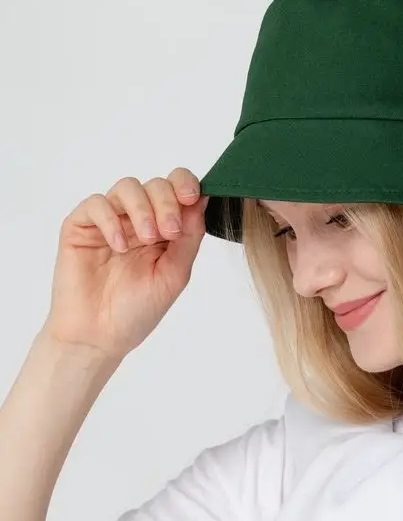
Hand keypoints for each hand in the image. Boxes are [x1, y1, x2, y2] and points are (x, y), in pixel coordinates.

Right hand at [42, 168, 209, 360]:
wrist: (99, 336)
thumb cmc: (137, 310)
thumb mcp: (175, 274)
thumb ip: (190, 237)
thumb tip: (203, 199)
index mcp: (163, 228)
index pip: (176, 189)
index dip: (185, 184)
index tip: (193, 197)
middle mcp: (136, 220)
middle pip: (155, 185)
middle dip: (168, 202)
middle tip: (170, 232)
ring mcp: (109, 221)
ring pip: (127, 187)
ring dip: (143, 208)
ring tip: (148, 239)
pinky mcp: (80, 227)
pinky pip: (96, 204)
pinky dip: (111, 220)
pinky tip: (119, 246)